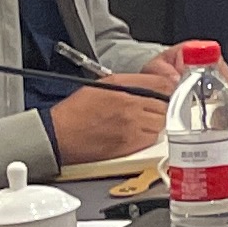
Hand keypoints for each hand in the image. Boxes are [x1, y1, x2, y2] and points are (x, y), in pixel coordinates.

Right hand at [47, 80, 164, 164]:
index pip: (163, 84)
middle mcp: (130, 104)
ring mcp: (133, 125)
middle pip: (166, 103)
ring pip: (162, 121)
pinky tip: (137, 133)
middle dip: (162, 105)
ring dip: (157, 121)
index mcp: (122, 86)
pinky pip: (153, 138)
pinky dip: (150, 136)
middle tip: (152, 109)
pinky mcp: (131, 144)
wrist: (59, 135)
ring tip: (142, 121)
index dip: (168, 88)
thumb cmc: (77, 111)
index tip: (168, 92)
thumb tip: (157, 84)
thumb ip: (132, 82)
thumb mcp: (103, 84)